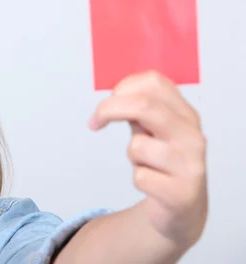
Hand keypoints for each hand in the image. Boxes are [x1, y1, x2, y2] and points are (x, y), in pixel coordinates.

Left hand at [89, 70, 207, 248]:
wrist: (183, 205)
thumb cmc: (163, 160)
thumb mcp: (153, 128)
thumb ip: (139, 108)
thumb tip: (115, 92)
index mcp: (185, 114)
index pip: (154, 82)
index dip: (124, 86)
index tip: (108, 98)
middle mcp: (191, 135)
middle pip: (144, 106)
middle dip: (110, 109)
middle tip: (94, 121)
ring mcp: (190, 164)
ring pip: (137, 146)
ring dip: (131, 154)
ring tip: (146, 163)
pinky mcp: (181, 193)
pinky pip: (140, 178)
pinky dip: (138, 180)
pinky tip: (154, 184)